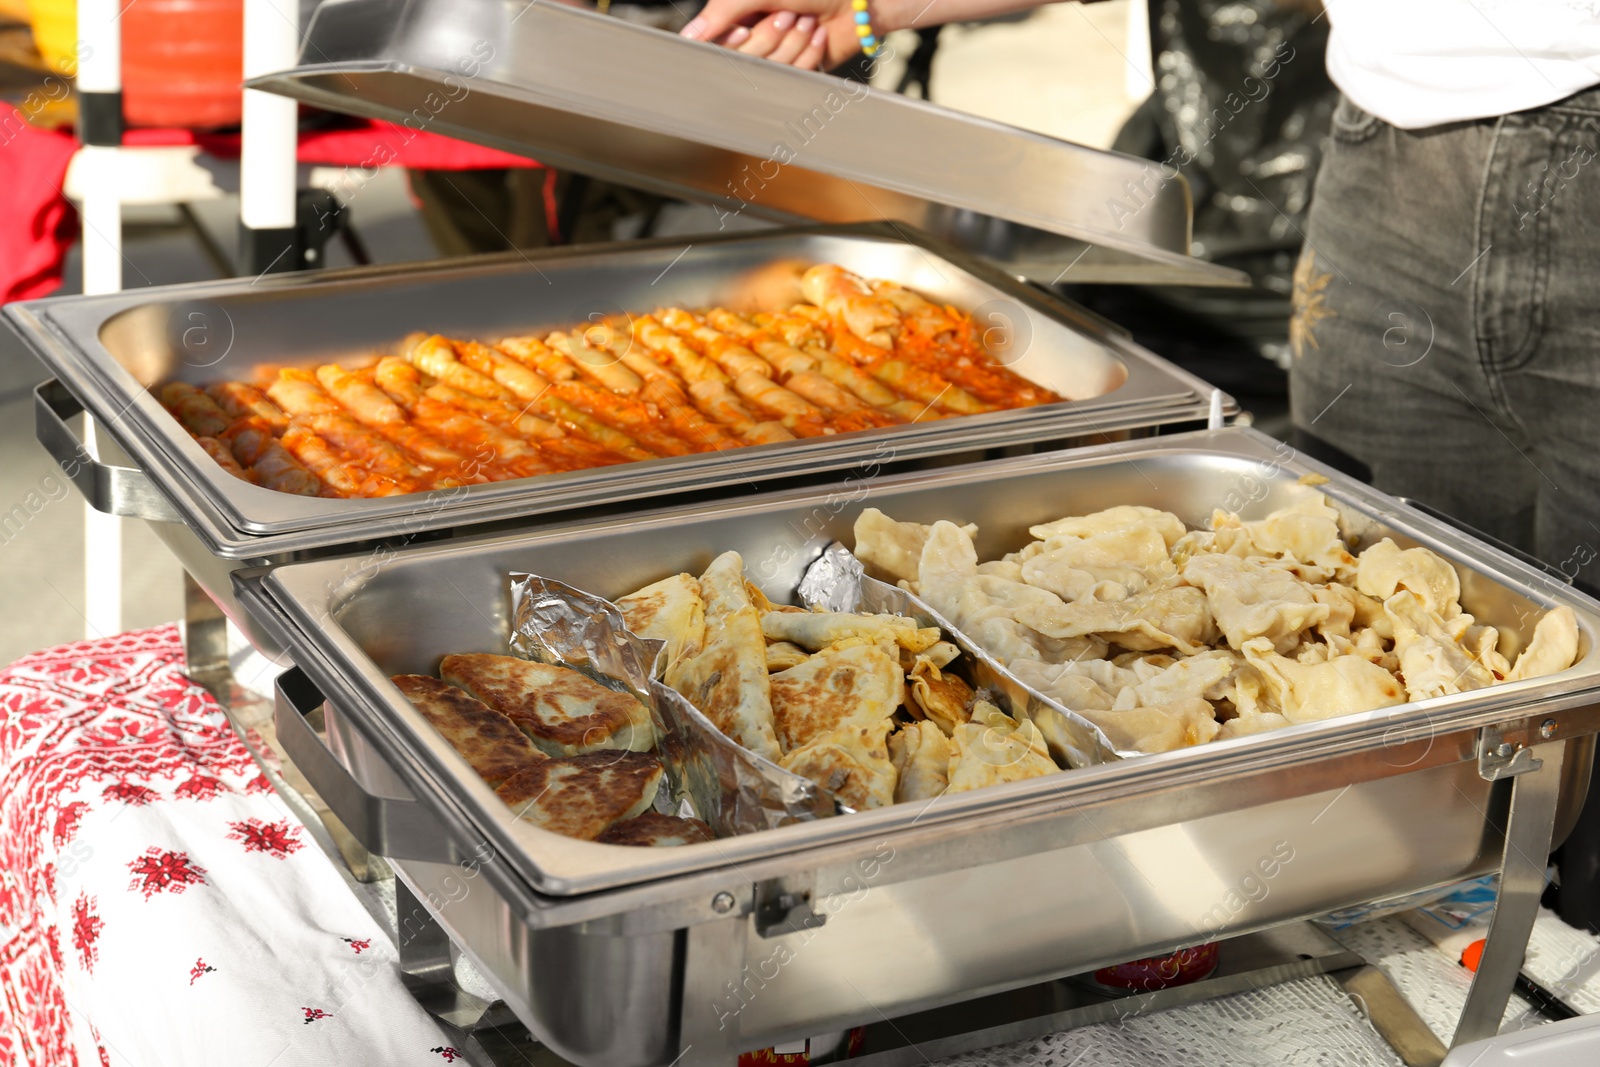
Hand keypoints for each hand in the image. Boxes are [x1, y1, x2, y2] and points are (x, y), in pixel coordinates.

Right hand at [717, 11, 831, 69]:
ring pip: (771, 69)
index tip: (744, 32)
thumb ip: (722, 11)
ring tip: (808, 20)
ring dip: (793, 42)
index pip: (716, 44)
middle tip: (787, 15)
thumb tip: (689, 36)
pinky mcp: (800, 71)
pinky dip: (809, 52)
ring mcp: (777, 56)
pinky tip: (819, 35)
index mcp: (739, 15)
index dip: (731, 44)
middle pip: (744, 60)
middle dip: (769, 36)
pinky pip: (795, 75)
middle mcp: (754, 36)